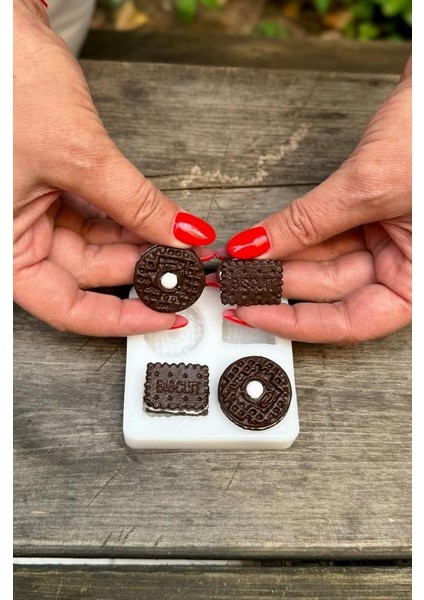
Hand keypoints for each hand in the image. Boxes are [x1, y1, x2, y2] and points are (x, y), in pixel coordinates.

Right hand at [13, 0, 214, 335]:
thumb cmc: (8, 83)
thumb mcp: (80, 155)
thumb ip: (134, 203)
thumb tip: (181, 235)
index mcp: (3, 246)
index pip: (67, 308)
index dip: (121, 319)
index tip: (166, 316)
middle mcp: (15, 235)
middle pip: (87, 275)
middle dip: (142, 270)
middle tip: (188, 268)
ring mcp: (33, 213)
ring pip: (96, 246)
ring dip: (141, 243)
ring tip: (182, 242)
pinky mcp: (51, 190)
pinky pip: (96, 217)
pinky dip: (129, 219)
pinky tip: (161, 221)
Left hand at [222, 57, 411, 343]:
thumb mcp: (366, 189)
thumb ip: (307, 224)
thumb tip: (255, 250)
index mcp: (418, 281)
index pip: (350, 322)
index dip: (295, 322)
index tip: (250, 313)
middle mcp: (403, 265)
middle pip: (329, 290)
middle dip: (276, 284)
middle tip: (231, 280)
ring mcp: (386, 239)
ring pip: (321, 261)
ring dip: (276, 261)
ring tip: (235, 261)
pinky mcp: (369, 213)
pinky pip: (323, 232)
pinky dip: (289, 235)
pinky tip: (257, 242)